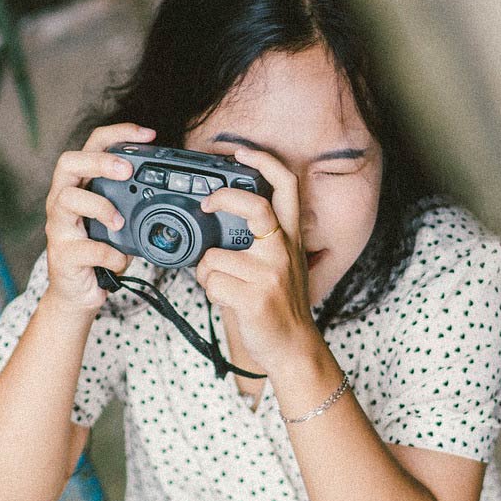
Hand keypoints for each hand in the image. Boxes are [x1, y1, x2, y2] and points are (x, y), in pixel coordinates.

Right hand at [43, 123, 155, 312]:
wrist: (77, 294)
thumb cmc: (97, 253)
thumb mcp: (117, 223)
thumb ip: (132, 205)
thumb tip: (170, 194)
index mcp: (79, 187)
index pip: (91, 146)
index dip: (117, 134)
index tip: (147, 135)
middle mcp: (62, 201)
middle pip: (69, 163)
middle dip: (100, 161)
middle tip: (127, 170)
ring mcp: (58, 227)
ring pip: (68, 199)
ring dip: (101, 206)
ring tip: (119, 222)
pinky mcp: (63, 254)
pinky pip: (86, 247)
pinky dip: (109, 253)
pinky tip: (120, 258)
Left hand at [194, 148, 322, 369]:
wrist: (294, 348)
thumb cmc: (280, 304)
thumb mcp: (280, 263)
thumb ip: (259, 239)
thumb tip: (216, 220)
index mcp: (289, 237)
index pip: (286, 186)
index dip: (263, 162)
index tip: (241, 153)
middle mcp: (283, 250)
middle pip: (255, 206)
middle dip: (223, 198)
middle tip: (207, 204)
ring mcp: (271, 274)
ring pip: (215, 256)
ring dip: (206, 271)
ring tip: (221, 284)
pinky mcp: (255, 297)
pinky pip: (212, 282)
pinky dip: (209, 290)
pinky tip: (224, 298)